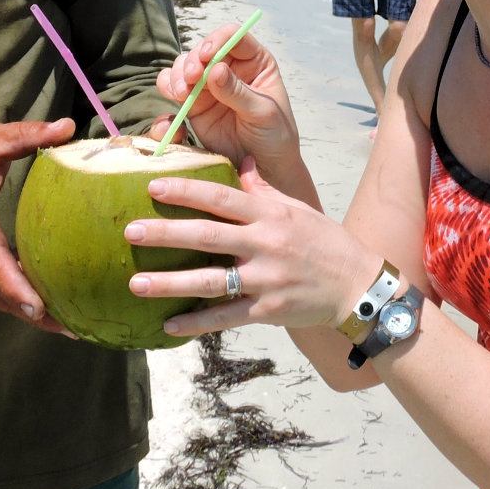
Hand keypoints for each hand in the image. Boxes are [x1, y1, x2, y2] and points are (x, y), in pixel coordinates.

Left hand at [124, 160, 377, 338]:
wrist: (359, 286)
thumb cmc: (326, 243)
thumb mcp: (298, 208)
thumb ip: (265, 190)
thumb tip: (242, 163)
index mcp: (270, 214)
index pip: (221, 197)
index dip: (186, 190)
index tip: (153, 186)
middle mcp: (266, 244)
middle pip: (207, 236)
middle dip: (166, 233)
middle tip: (130, 231)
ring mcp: (266, 279)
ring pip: (211, 280)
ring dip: (170, 282)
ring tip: (136, 282)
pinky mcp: (268, 310)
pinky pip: (226, 317)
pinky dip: (196, 323)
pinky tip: (168, 325)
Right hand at [153, 26, 300, 174]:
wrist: (266, 169)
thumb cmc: (275, 137)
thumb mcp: (263, 113)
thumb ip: (238, 92)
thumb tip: (214, 69)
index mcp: (255, 61)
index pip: (232, 37)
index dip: (216, 41)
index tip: (206, 56)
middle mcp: (229, 68)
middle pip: (202, 50)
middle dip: (192, 62)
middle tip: (191, 80)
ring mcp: (210, 86)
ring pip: (184, 67)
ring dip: (177, 76)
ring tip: (182, 95)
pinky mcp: (195, 105)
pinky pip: (174, 89)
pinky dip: (168, 90)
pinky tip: (174, 101)